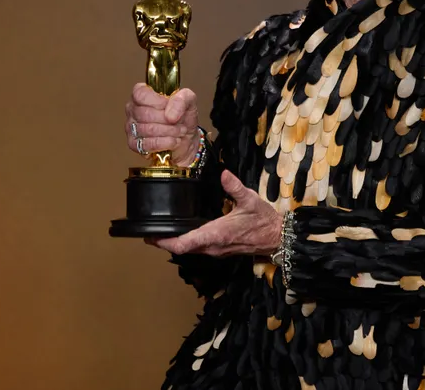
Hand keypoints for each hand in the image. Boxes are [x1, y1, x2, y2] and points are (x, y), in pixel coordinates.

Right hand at [124, 83, 198, 166]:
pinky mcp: (133, 144)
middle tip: (179, 122)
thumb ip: (182, 99)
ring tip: (179, 131)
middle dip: (168, 120)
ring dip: (169, 132)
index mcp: (142, 93)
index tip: (169, 106)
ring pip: (148, 129)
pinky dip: (164, 143)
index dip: (158, 102)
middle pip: (145, 114)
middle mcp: (133, 109)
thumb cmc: (184, 116)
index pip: (141, 94)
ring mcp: (131, 127)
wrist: (187, 138)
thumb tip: (170, 115)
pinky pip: (146, 144)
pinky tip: (173, 141)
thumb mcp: (189, 100)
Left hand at [148, 170, 282, 256]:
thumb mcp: (250, 199)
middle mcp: (212, 246)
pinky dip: (185, 243)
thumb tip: (223, 173)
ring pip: (188, 250)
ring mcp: (215, 251)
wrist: (276, 237)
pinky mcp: (218, 251)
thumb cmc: (263, 220)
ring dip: (174, 243)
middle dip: (164, 242)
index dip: (165, 242)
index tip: (151, 236)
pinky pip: (197, 249)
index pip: (184, 244)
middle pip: (181, 249)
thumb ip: (235, 186)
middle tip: (149, 231)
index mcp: (216, 234)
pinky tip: (182, 233)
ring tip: (161, 232)